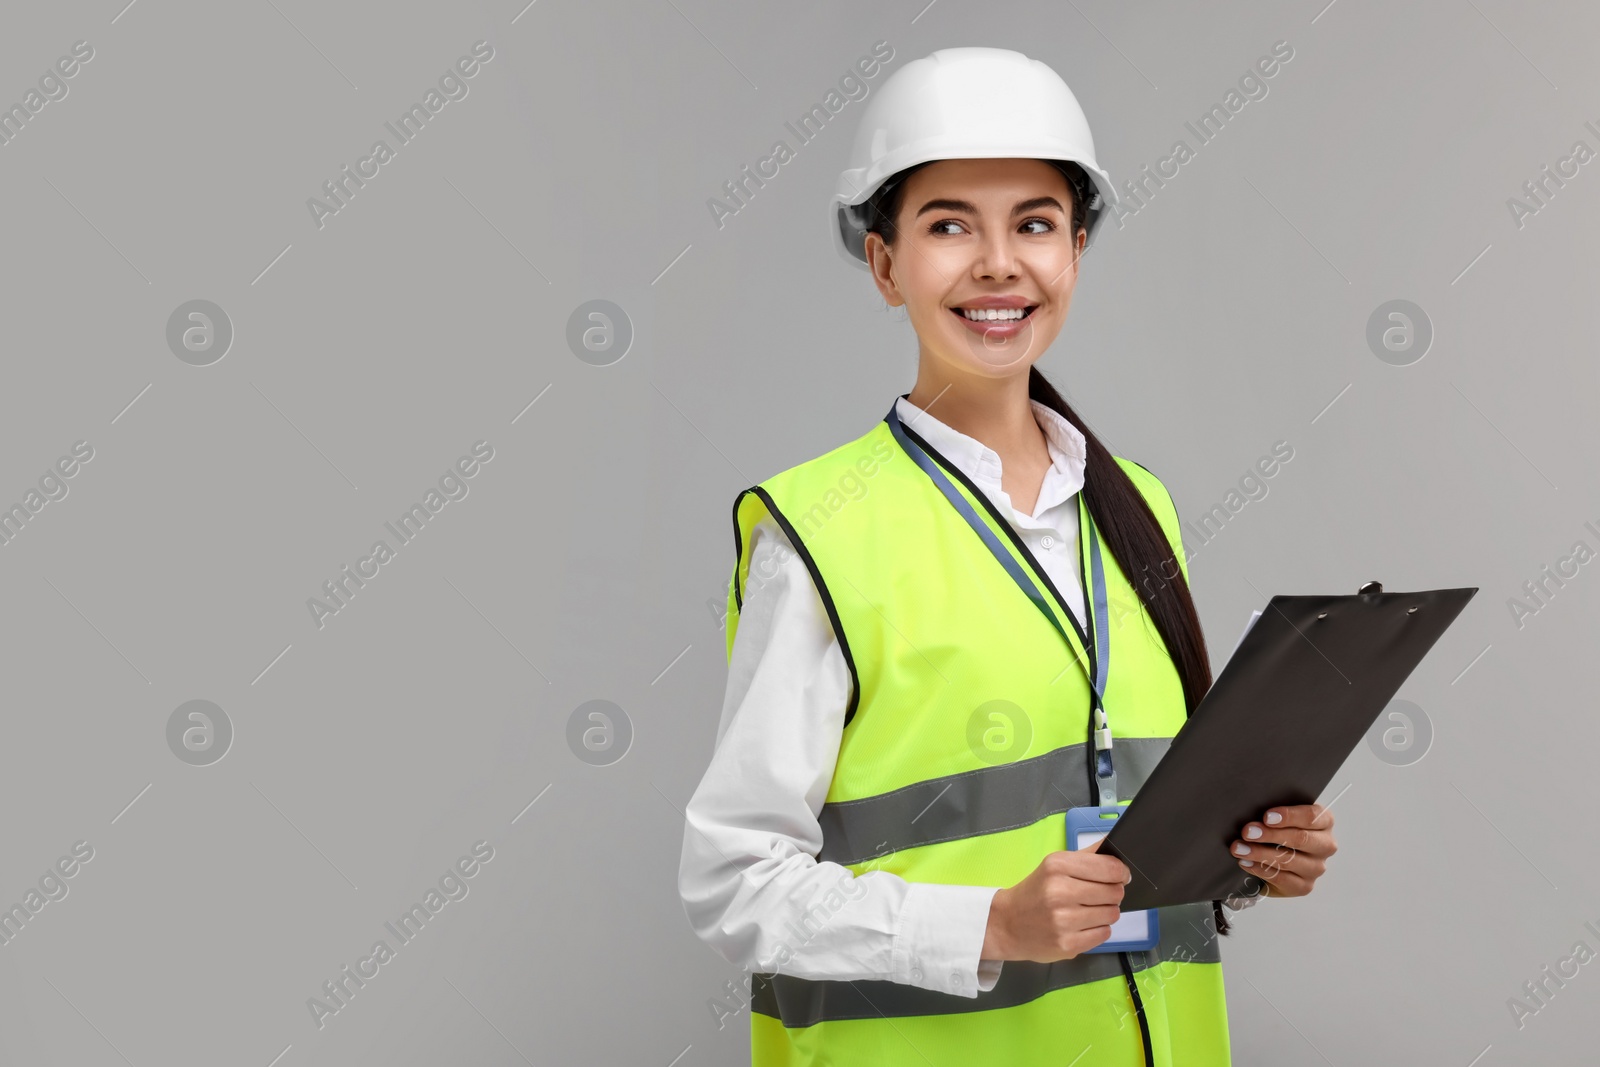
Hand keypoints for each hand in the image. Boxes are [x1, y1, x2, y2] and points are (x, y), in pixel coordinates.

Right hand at [981, 838, 1130, 962]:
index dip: (1121, 872)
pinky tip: (1081, 925)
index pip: (1110, 868)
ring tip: (1087, 910)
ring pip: (1112, 914)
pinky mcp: (1068, 944)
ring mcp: (1063, 921)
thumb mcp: (1054, 865)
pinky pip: (1104, 933)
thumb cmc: (1035, 892)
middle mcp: (1059, 892)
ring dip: (1105, 912)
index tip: (1121, 875)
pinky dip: (1098, 929)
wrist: (1007, 924)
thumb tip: (1115, 845)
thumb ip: (1087, 856)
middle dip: (1112, 893)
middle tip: (1098, 895)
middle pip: (1114, 892)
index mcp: (1057, 866)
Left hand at [1228, 803, 1336, 897]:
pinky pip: (1282, 878)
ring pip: (1289, 860)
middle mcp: (1325, 845)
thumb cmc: (1279, 832)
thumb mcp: (1280, 819)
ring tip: (1239, 848)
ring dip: (1259, 853)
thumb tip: (1251, 810)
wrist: (1277, 860)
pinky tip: (1245, 862)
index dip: (1289, 816)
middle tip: (1248, 832)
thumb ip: (1274, 814)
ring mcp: (1316, 867)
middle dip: (1270, 835)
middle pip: (1301, 838)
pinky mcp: (1305, 886)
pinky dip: (1260, 869)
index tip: (1266, 816)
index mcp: (1324, 822)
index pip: (1312, 816)